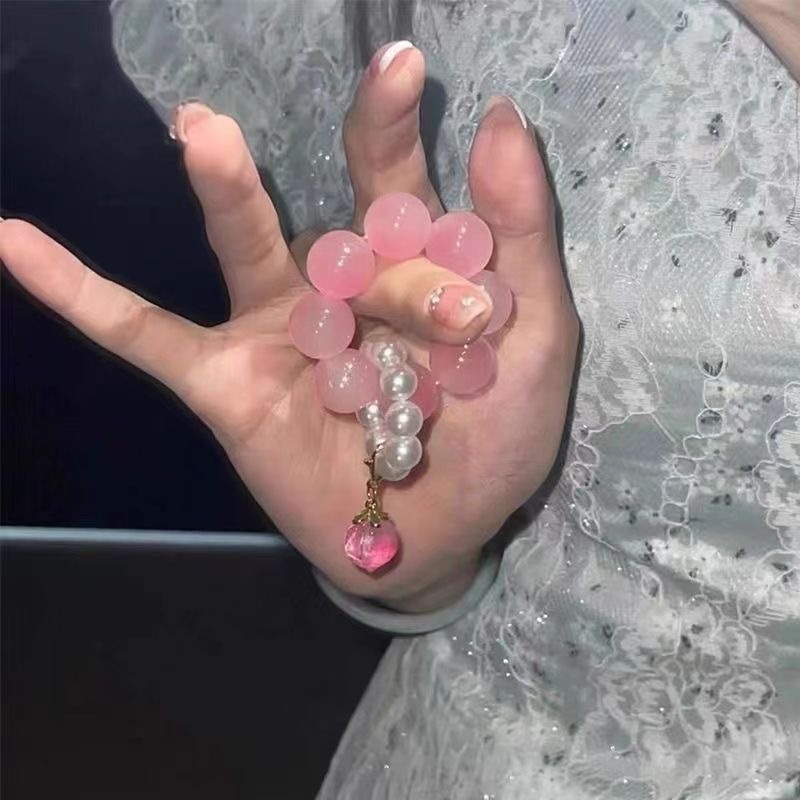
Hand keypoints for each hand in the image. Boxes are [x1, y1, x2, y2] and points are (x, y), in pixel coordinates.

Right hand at [0, 44, 577, 611]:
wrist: (436, 534)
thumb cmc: (493, 441)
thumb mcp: (534, 340)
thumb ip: (520, 238)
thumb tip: (501, 116)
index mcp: (415, 269)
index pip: (408, 186)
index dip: (405, 127)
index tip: (406, 68)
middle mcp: (341, 283)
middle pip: (344, 207)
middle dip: (371, 156)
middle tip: (385, 82)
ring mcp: (276, 327)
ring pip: (249, 248)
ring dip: (224, 193)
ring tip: (202, 133)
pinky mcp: (226, 380)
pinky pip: (146, 335)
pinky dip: (86, 297)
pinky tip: (14, 241)